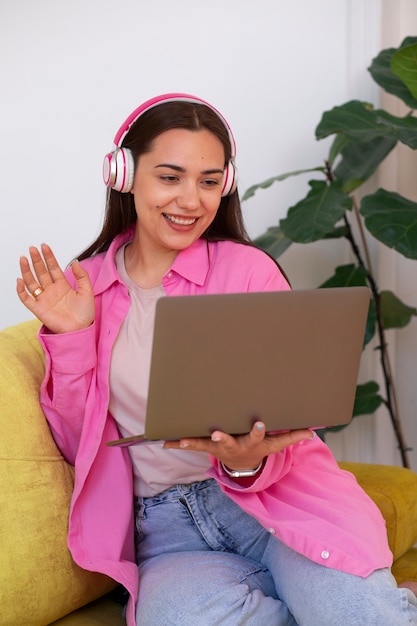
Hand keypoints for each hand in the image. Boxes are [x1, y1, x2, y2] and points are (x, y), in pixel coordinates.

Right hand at [16, 244, 94, 333]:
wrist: (81, 330)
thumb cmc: (85, 314)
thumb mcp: (87, 291)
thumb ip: (82, 276)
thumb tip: (74, 262)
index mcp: (63, 286)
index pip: (53, 268)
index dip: (49, 257)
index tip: (44, 246)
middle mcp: (51, 291)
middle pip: (41, 272)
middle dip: (36, 260)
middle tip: (32, 248)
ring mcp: (44, 299)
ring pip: (32, 282)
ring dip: (27, 270)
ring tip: (24, 258)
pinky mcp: (38, 309)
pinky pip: (26, 299)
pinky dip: (21, 290)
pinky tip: (20, 280)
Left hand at [163, 422, 313, 470]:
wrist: (242, 466)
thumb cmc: (259, 449)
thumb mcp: (276, 445)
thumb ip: (292, 436)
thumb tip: (313, 431)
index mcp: (251, 443)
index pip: (257, 436)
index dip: (259, 430)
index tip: (260, 423)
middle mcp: (233, 445)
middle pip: (228, 441)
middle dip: (222, 437)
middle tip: (216, 433)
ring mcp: (217, 447)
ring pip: (204, 445)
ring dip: (192, 443)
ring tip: (180, 440)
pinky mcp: (205, 446)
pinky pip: (190, 445)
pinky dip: (177, 443)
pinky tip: (163, 441)